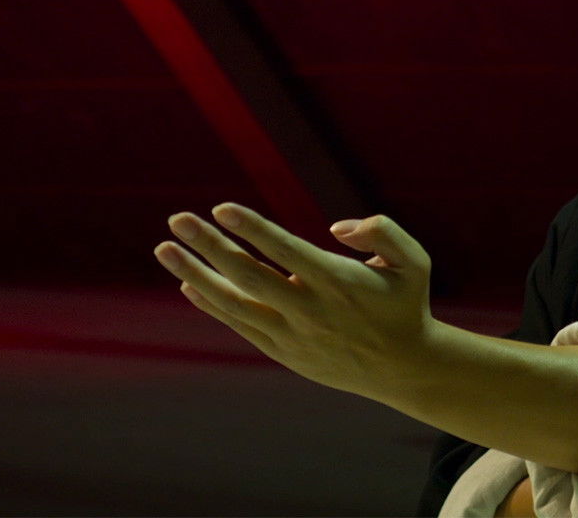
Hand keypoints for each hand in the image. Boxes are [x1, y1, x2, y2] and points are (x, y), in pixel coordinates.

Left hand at [153, 203, 432, 399]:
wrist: (404, 368)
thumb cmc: (406, 303)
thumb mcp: (414, 260)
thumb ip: (383, 231)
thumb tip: (336, 227)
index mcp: (338, 282)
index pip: (286, 250)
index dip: (252, 228)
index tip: (221, 208)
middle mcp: (310, 309)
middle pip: (249, 275)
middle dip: (209, 246)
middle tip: (178, 218)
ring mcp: (293, 334)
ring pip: (234, 304)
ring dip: (195, 275)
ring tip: (164, 248)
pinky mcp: (284, 352)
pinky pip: (240, 325)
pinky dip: (213, 304)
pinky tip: (189, 284)